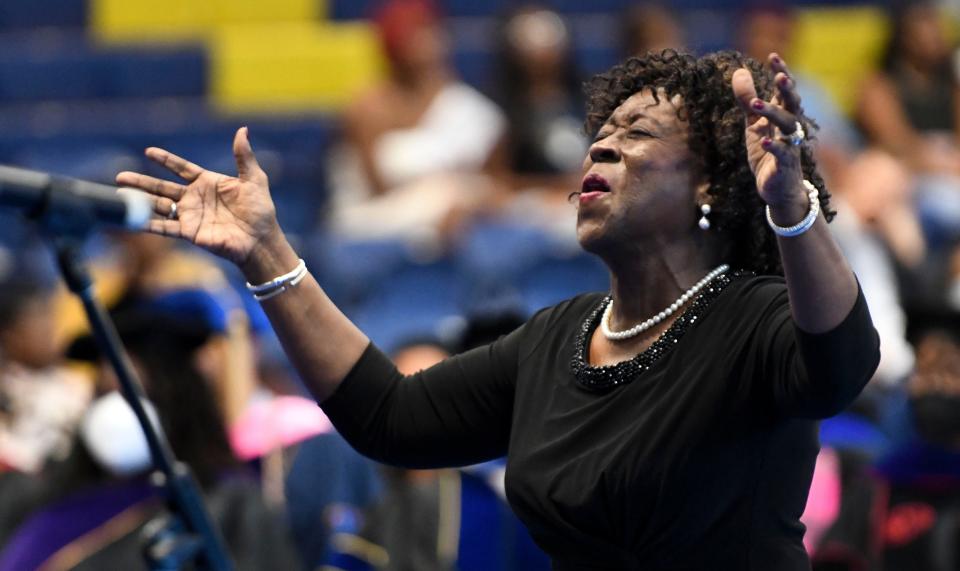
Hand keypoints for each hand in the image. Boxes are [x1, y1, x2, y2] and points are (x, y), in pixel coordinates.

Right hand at [116, 127, 280, 265]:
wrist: (260, 239)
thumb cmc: (260, 210)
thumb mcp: (254, 178)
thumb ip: (244, 156)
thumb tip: (243, 130)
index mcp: (207, 183)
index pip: (181, 168)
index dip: (166, 160)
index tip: (149, 151)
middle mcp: (194, 199)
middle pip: (162, 187)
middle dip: (141, 181)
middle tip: (120, 176)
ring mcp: (190, 216)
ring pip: (158, 206)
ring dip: (139, 201)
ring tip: (118, 194)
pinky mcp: (189, 232)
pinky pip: (164, 227)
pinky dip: (147, 224)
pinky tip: (131, 220)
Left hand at [731, 53, 806, 209]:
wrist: (777, 187)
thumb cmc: (767, 151)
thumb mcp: (753, 123)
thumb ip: (747, 99)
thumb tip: (739, 71)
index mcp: (782, 114)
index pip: (784, 90)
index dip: (781, 73)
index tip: (773, 56)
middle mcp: (789, 127)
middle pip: (792, 104)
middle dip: (787, 90)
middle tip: (779, 77)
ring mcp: (789, 145)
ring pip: (787, 126)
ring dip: (773, 113)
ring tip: (756, 104)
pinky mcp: (784, 165)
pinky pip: (782, 153)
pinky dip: (774, 146)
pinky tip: (764, 140)